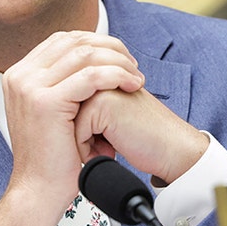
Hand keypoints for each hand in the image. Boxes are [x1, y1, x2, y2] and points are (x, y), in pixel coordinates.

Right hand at [0, 31, 142, 225]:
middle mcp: (20, 75)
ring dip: (117, 61)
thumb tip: (92, 64)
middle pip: (73, 40)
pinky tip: (131, 85)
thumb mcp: (52, 113)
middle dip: (109, 48)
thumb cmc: (52, 159)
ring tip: (136, 78)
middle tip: (132, 65)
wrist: (39, 192)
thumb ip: (62, 85)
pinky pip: (90, 76)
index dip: (95, 42)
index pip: (62, 40)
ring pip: (85, 54)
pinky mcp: (45, 101)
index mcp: (19, 74)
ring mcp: (29, 86)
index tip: (119, 58)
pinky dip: (116, 75)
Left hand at [74, 88, 207, 184]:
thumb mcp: (107, 119)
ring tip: (108, 145)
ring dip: (83, 142)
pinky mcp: (103, 103)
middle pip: (62, 113)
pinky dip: (88, 149)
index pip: (63, 105)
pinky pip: (76, 132)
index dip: (77, 130)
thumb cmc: (141, 138)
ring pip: (66, 122)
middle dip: (78, 135)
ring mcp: (99, 87)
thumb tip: (54, 116)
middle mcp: (96, 76)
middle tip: (106, 142)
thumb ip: (85, 107)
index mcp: (97, 75)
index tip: (98, 138)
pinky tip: (111, 149)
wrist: (172, 150)